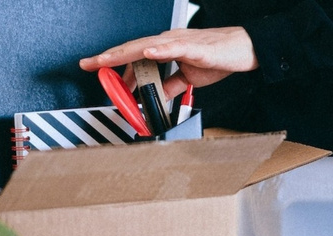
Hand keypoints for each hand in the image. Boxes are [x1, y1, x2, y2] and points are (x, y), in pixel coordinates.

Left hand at [79, 26, 258, 98]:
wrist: (244, 49)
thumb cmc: (218, 57)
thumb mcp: (188, 77)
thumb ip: (170, 85)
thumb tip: (154, 96)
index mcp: (165, 48)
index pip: (132, 55)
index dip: (112, 62)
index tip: (93, 68)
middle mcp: (167, 42)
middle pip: (131, 49)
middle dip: (107, 57)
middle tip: (87, 64)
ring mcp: (179, 42)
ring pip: (145, 46)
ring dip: (124, 54)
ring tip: (105, 60)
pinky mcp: (194, 47)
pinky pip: (173, 48)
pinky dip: (157, 50)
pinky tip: (145, 52)